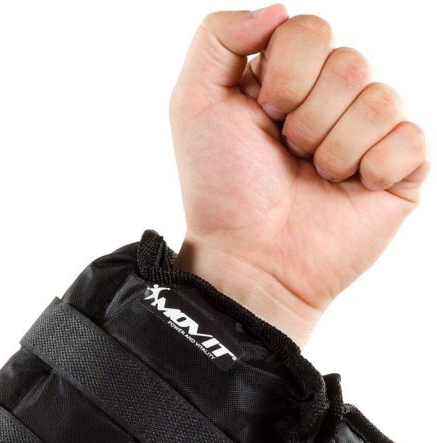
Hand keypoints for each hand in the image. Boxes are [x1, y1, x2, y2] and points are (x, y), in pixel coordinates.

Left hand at [169, 5, 429, 345]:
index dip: (284, 75)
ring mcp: (367, 133)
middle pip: (348, 62)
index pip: (309, 31)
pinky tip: (348, 190)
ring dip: (331, 147)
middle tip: (286, 153)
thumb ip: (217, 38)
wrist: (248, 257)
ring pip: (378, 98)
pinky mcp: (399, 169)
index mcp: (287, 79)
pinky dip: (370, 168)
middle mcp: (330, 99)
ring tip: (311, 177)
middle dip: (305, 117)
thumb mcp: (193, 104)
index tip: (261, 117)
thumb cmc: (220, 188)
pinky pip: (409, 137)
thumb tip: (278, 9)